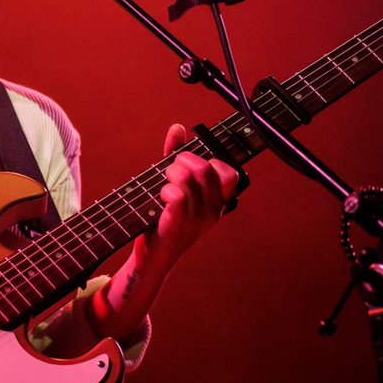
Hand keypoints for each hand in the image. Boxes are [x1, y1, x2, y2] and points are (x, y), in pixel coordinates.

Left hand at [145, 123, 240, 262]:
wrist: (153, 255)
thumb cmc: (164, 217)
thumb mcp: (175, 184)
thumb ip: (176, 155)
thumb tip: (178, 128)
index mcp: (217, 202)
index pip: (229, 173)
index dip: (210, 161)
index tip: (191, 164)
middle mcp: (212, 211)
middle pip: (205, 167)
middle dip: (183, 159)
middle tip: (171, 170)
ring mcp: (196, 219)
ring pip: (187, 177)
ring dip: (169, 173)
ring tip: (163, 183)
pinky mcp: (177, 224)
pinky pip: (176, 194)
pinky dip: (164, 189)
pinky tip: (160, 197)